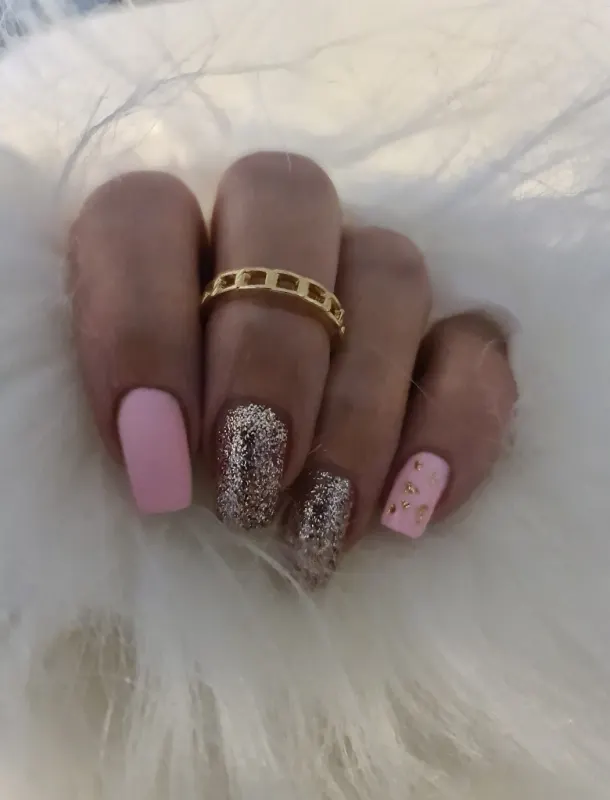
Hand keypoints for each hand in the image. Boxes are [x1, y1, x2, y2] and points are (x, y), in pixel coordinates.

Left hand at [69, 152, 516, 586]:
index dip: (143, 324)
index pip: (142, 213)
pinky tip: (412, 508)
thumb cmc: (157, 496)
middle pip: (287, 199)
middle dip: (270, 353)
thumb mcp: (106, 469)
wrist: (235, 531)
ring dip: (359, 408)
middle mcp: (263, 242)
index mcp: (157, 250)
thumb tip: (155, 455)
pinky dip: (457, 425)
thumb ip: (119, 434)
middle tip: (249, 483)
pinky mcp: (447, 339)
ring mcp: (364, 281)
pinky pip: (480, 345)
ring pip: (392, 268)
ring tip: (323, 521)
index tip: (156, 461)